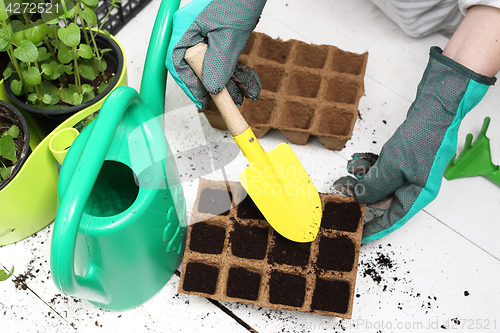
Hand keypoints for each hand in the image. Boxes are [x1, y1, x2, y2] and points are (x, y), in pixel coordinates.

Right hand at [166, 0, 265, 107]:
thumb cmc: (239, 2)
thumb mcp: (229, 38)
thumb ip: (218, 65)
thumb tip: (211, 88)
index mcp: (184, 28)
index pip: (176, 63)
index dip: (188, 85)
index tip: (201, 100)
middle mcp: (190, 29)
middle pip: (191, 65)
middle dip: (207, 84)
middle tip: (219, 99)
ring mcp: (203, 31)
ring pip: (206, 62)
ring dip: (221, 78)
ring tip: (236, 93)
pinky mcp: (215, 33)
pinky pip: (217, 56)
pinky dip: (227, 68)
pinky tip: (239, 79)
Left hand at [335, 46, 495, 243]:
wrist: (434, 110)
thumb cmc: (422, 138)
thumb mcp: (392, 166)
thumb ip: (374, 185)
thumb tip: (359, 199)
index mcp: (418, 194)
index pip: (392, 219)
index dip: (373, 228)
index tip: (357, 234)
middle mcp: (415, 185)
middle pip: (382, 197)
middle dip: (360, 192)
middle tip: (341, 187)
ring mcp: (410, 171)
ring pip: (380, 180)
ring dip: (363, 175)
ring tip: (349, 168)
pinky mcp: (405, 157)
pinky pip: (383, 167)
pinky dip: (370, 164)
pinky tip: (357, 158)